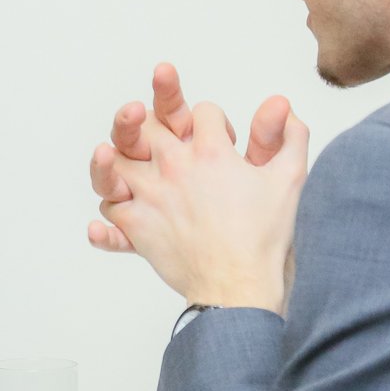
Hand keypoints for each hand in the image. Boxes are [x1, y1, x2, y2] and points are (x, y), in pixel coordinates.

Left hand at [92, 78, 309, 310]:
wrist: (240, 286)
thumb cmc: (263, 237)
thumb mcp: (289, 180)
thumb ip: (289, 137)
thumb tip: (281, 104)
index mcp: (211, 152)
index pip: (202, 112)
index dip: (214, 121)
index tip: (222, 140)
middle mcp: (174, 167)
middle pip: (145, 124)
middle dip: (146, 117)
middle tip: (147, 120)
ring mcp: (150, 195)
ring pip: (113, 163)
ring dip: (111, 159)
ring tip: (110, 156)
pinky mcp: (136, 226)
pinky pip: (109, 213)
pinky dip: (103, 222)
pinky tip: (100, 225)